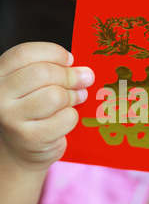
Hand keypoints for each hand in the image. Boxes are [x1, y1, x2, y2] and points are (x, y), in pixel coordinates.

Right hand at [0, 42, 94, 170]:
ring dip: (73, 96)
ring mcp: (12, 117)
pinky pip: (65, 118)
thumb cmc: (31, 112)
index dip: (54, 53)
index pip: (25, 53)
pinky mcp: (30, 137)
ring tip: (76, 98)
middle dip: (71, 75)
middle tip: (85, 79)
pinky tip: (65, 118)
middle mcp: (0, 94)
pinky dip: (72, 117)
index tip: (70, 59)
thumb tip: (84, 73)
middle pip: (44, 73)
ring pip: (56, 95)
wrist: (20, 150)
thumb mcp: (34, 86)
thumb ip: (53, 71)